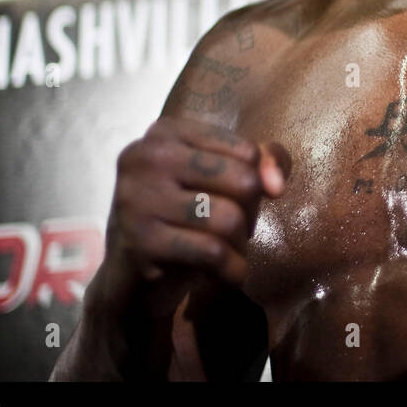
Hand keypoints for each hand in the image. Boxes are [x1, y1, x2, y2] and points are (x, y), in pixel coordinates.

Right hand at [97, 117, 288, 318]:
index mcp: (167, 131)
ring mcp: (137, 198)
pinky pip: (213, 252)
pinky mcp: (140, 241)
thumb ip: (264, 162)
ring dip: (239, 245)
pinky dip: (231, 270)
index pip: (247, 152)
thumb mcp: (224, 177)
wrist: (130, 273)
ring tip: (224, 251)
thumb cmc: (184, 216)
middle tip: (232, 231)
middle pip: (243, 182)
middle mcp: (146, 156)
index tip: (234, 201)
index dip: (256, 183)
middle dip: (250, 214)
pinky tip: (222, 275)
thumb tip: (276, 185)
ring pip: (229, 219)